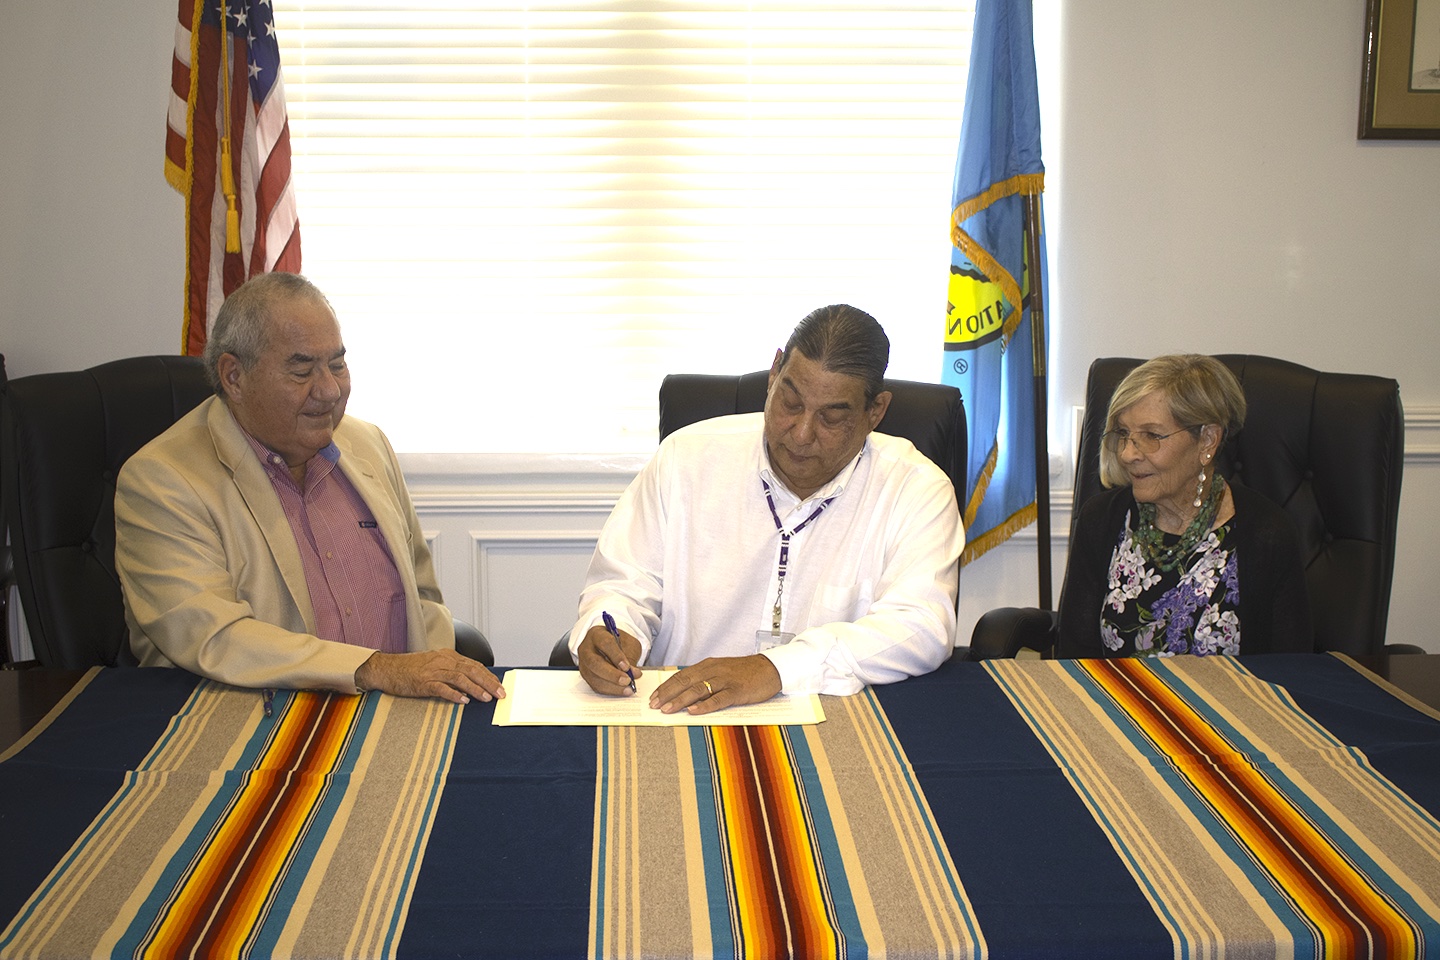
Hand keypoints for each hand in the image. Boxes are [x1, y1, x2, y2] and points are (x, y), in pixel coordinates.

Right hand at [354, 650, 504, 703]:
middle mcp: (442, 661)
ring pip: (459, 678)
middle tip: (500, 693)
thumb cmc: (410, 668)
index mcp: (447, 656)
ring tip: (486, 698)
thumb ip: (451, 671)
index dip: (488, 676)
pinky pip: (441, 688)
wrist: (387, 668)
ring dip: (475, 688)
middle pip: (471, 670)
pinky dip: (454, 694)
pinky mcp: (423, 682)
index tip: (499, 685)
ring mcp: (432, 671)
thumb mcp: (434, 664)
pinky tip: (463, 701)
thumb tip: (470, 683)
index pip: (473, 665)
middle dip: (488, 682)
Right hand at [577, 624, 643, 695]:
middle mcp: (587, 649)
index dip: (616, 656)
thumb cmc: (617, 642)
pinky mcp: (586, 676)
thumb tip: (633, 673)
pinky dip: (610, 690)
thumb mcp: (627, 643)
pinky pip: (596, 686)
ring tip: (627, 688)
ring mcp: (584, 664)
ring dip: (612, 686)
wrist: (607, 646)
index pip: (605, 644)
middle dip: (612, 674)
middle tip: (627, 680)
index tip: (627, 666)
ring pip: (594, 677)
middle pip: (595, 663)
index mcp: (597, 635)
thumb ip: (630, 655)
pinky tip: (621, 690)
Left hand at [649, 655, 780, 715]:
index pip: (681, 676)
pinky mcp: (737, 690)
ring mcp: (725, 680)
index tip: (654, 698)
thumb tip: (684, 692)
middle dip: (668, 694)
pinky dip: (704, 705)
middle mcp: (714, 670)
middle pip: (686, 682)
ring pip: (698, 689)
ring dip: (681, 700)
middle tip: (654, 706)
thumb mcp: (720, 671)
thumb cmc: (744, 672)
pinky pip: (718, 698)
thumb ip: (704, 679)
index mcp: (708, 665)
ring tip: (668, 710)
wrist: (770, 668)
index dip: (666, 687)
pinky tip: (693, 711)